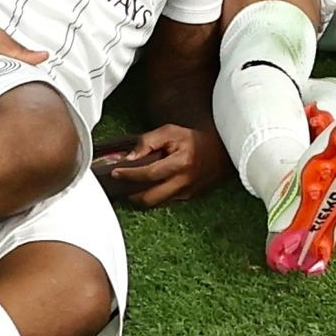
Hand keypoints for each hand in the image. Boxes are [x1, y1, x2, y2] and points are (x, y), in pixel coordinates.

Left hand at [86, 121, 222, 202]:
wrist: (219, 151)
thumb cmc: (193, 140)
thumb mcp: (170, 132)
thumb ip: (147, 141)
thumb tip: (130, 158)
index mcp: (181, 163)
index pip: (149, 174)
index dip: (129, 174)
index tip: (116, 172)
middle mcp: (185, 182)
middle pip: (150, 198)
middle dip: (131, 194)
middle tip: (120, 185)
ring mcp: (187, 193)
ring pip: (156, 203)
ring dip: (140, 197)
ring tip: (130, 187)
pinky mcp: (188, 198)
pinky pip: (165, 202)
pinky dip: (153, 196)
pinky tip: (146, 188)